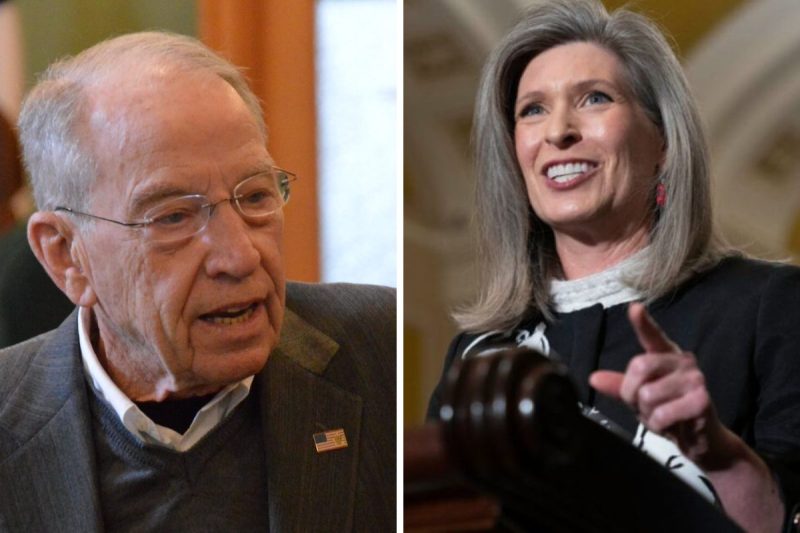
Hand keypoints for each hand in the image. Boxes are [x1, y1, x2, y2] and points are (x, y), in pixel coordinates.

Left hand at [590, 303, 726, 466]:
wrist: (700, 439)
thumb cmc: (669, 412)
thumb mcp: (638, 398)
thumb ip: (618, 386)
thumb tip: (593, 378)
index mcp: (666, 355)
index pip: (652, 336)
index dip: (643, 323)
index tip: (635, 308)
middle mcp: (682, 361)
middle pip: (639, 366)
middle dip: (631, 393)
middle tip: (643, 406)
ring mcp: (695, 378)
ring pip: (648, 394)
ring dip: (648, 413)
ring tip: (662, 415)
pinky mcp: (702, 399)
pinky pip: (662, 413)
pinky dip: (659, 424)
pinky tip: (672, 424)